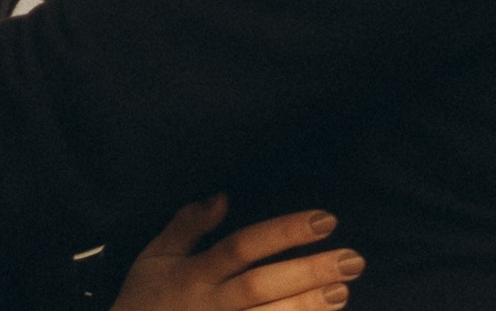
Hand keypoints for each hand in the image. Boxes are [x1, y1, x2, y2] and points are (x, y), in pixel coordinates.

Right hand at [111, 198, 363, 310]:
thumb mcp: (155, 256)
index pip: (244, 246)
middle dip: (309, 271)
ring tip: (342, 291)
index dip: (284, 232)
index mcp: (194, 273)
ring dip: (307, 308)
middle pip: (263, 285)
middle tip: (352, 259)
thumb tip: (223, 196)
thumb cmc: (143, 300)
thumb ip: (187, 224)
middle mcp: (210, 305)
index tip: (325, 220)